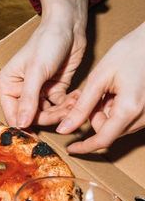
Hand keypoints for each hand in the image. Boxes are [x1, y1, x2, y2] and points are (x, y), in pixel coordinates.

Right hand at [0, 0, 88, 127]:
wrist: (69, 25)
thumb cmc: (47, 42)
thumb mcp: (36, 71)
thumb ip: (28, 99)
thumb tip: (21, 125)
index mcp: (9, 85)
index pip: (13, 114)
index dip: (25, 125)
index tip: (38, 133)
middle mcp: (22, 90)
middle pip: (32, 117)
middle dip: (49, 117)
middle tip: (64, 111)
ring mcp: (39, 91)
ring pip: (48, 114)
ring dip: (61, 112)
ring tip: (73, 102)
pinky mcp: (55, 89)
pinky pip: (60, 106)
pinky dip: (69, 105)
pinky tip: (76, 97)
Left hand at [55, 22, 144, 152]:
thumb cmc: (130, 52)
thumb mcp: (99, 78)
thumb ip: (81, 107)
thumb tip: (64, 129)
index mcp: (129, 109)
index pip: (103, 140)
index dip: (84, 147)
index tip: (71, 148)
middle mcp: (142, 116)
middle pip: (109, 131)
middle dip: (95, 118)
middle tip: (92, 95)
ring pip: (118, 126)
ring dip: (106, 113)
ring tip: (107, 90)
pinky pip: (128, 118)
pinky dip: (116, 109)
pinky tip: (116, 92)